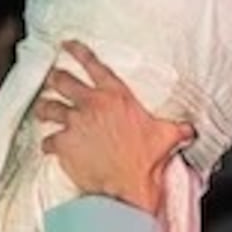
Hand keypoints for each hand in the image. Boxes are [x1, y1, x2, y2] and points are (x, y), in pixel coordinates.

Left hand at [36, 39, 190, 213]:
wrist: (127, 187)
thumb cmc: (146, 161)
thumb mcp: (166, 137)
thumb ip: (177, 128)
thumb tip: (189, 129)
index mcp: (116, 96)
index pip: (93, 65)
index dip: (77, 51)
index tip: (66, 45)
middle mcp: (91, 104)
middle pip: (62, 81)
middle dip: (55, 78)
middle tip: (52, 79)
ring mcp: (75, 123)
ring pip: (48, 107)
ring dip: (44, 109)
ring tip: (42, 110)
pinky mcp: (63, 144)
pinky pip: (47, 140)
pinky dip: (48, 144)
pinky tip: (49, 147)